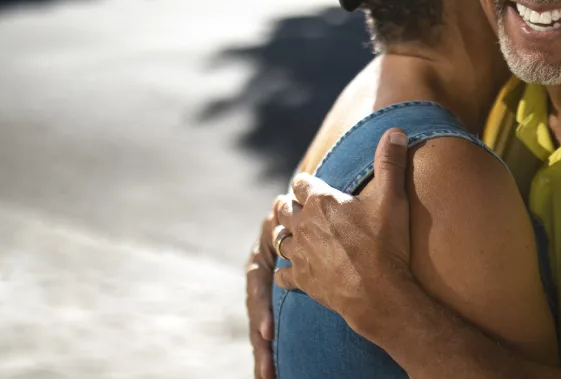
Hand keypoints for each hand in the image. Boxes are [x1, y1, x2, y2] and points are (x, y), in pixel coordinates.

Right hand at [247, 196, 287, 378]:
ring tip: (268, 377)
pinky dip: (273, 351)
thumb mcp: (295, 210)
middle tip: (269, 370)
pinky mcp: (272, 305)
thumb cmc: (303, 212)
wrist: (300, 214)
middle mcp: (259, 279)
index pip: (257, 285)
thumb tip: (287, 200)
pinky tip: (272, 374)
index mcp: (263, 257)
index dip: (261, 309)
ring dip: (264, 353)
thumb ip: (291, 214)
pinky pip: (271, 330)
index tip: (268, 332)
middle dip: (261, 342)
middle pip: (256, 313)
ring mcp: (264, 294)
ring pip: (261, 327)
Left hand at [272, 128, 414, 336]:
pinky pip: (282, 274)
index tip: (310, 186)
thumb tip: (395, 130)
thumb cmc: (386, 244)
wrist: (379, 293)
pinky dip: (286, 272)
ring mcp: (300, 254)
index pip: (301, 183)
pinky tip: (293, 272)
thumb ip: (391, 162)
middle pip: (283, 208)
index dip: (305, 183)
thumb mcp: (393, 198)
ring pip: (279, 238)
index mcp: (321, 202)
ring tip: (293, 234)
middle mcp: (304, 225)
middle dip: (289, 205)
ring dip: (285, 234)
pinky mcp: (301, 280)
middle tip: (296, 206)